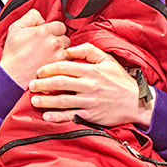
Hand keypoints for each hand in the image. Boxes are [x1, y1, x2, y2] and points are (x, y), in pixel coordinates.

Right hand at [0, 9, 69, 87]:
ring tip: (49, 56)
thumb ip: (31, 17)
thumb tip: (43, 18)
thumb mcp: (16, 28)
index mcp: (44, 31)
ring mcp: (58, 55)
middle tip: (47, 47)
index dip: (54, 30)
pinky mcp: (59, 67)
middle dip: (58, 41)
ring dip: (61, 51)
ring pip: (68, 49)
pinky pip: (68, 61)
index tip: (47, 36)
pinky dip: (62, 61)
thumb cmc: (13, 53)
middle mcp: (54, 42)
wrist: (12, 75)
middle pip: (65, 37)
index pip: (60, 25)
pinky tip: (51, 63)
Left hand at [29, 42, 154, 126]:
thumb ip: (88, 51)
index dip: (49, 68)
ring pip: (62, 101)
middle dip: (42, 84)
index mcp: (91, 71)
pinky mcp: (91, 115)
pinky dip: (57, 117)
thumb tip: (69, 49)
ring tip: (33, 100)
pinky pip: (71, 116)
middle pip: (60, 83)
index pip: (65, 67)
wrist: (136, 102)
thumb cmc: (120, 80)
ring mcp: (89, 101)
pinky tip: (46, 117)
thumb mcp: (108, 60)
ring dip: (46, 101)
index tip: (39, 71)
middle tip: (30, 85)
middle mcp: (89, 85)